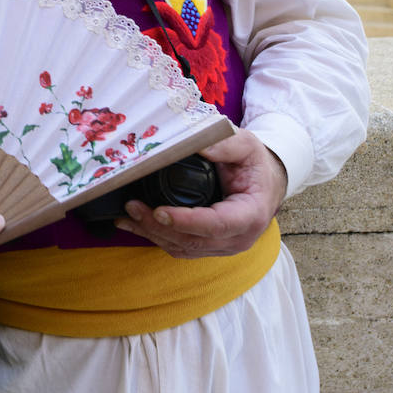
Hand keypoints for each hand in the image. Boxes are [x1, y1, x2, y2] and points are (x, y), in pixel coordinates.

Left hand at [114, 129, 286, 258]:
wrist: (265, 183)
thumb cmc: (255, 163)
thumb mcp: (247, 145)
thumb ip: (226, 145)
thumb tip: (197, 145)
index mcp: (251, 214)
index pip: (217, 224)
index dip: (186, 221)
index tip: (159, 211)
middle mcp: (238, 238)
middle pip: (193, 240)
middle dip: (159, 227)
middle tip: (132, 206)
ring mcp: (223, 246)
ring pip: (183, 248)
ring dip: (152, 234)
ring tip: (127, 215)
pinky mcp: (209, 247)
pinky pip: (180, 248)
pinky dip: (156, 237)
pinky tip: (136, 224)